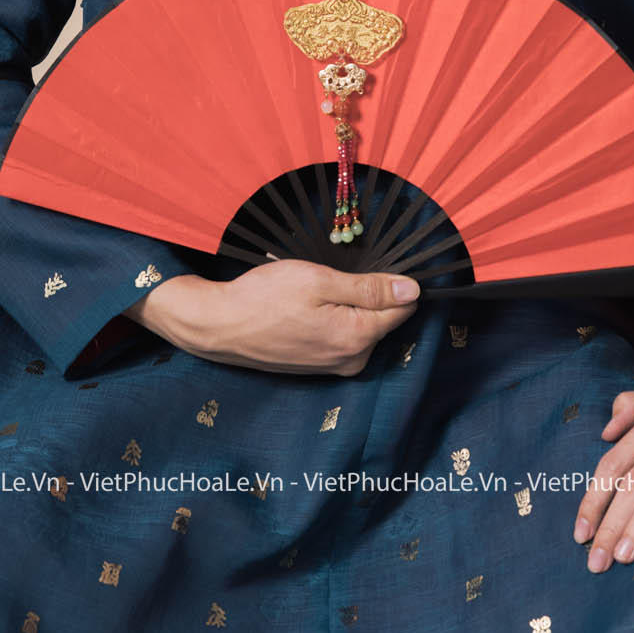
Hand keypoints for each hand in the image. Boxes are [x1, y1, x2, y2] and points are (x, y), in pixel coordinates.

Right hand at [122, 258, 422, 374]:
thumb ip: (370, 288)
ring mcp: (336, 367)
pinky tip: (306, 309)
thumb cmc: (264, 298)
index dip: (395, 282)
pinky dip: (334, 320)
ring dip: (348, 306)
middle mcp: (353, 359)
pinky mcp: (320, 367)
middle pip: (384, 319)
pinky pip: (342, 338)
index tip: (372, 265)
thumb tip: (414, 291)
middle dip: (368, 294)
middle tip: (331, 276)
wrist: (219, 327)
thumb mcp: (319, 281)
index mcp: (358, 337)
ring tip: (313, 293)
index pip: (404, 308)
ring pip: (362, 328)